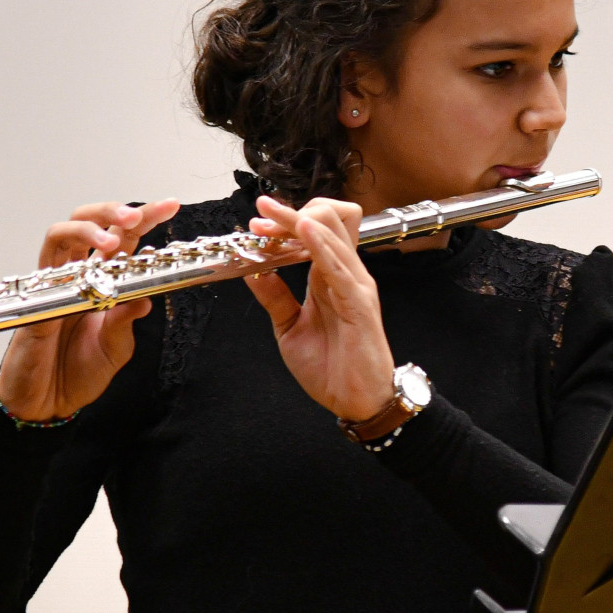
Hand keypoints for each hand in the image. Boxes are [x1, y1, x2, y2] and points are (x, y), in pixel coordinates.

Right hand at [0, 199, 179, 420]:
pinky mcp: (34, 304)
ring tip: (110, 239)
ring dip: (86, 229)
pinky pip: (44, 276)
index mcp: (101, 281)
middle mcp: (76, 275)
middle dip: (111, 211)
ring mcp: (53, 285)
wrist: (47, 403)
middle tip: (134, 215)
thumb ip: (126, 322)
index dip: (144, 218)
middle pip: (88, 223)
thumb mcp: (116, 349)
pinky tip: (85, 277)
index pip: (123, 239)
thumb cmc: (77, 373)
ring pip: (60, 235)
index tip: (169, 205)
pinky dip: (65, 271)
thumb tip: (145, 296)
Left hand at [243, 194, 397, 420]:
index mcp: (329, 278)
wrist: (355, 401)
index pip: (314, 231)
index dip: (285, 220)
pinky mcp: (359, 302)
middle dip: (292, 211)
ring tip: (271, 217)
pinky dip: (320, 244)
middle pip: (328, 219)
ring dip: (299, 220)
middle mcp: (345, 274)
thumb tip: (252, 271)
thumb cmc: (331, 368)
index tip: (256, 221)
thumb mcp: (290, 328)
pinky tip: (303, 231)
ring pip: (334, 232)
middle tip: (262, 213)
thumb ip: (275, 297)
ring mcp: (355, 285)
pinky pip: (339, 265)